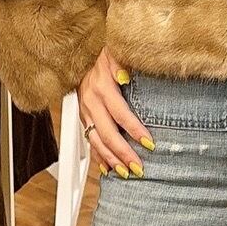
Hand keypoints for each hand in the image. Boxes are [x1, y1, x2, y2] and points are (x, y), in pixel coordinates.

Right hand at [78, 49, 152, 177]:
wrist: (77, 53)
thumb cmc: (101, 54)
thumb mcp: (113, 52)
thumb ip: (120, 63)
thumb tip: (125, 77)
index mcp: (101, 88)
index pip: (120, 114)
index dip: (134, 130)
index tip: (149, 143)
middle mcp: (90, 102)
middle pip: (108, 133)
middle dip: (123, 153)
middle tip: (138, 167)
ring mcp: (84, 112)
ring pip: (96, 141)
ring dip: (110, 159)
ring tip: (125, 173)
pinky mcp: (82, 117)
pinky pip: (88, 141)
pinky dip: (97, 157)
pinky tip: (107, 168)